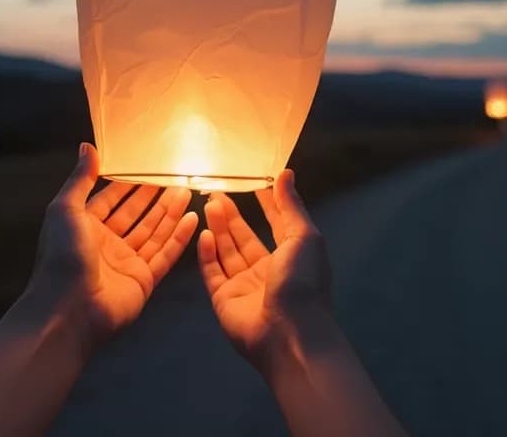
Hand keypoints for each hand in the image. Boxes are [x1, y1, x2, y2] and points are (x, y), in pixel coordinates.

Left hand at [28, 143, 197, 344]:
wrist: (69, 309)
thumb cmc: (63, 255)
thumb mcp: (65, 210)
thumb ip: (80, 179)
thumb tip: (88, 146)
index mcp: (85, 226)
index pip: (111, 199)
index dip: (129, 184)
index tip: (149, 166)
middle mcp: (107, 243)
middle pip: (136, 215)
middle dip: (155, 197)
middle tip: (176, 177)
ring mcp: (127, 262)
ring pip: (153, 233)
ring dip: (170, 213)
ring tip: (188, 192)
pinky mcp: (144, 280)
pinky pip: (165, 255)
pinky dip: (178, 238)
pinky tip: (192, 220)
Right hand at [197, 170, 332, 369]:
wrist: (289, 332)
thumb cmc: (303, 281)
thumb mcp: (304, 236)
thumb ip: (292, 205)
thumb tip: (286, 173)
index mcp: (292, 256)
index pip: (276, 224)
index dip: (265, 203)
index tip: (251, 182)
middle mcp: (268, 270)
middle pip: (245, 237)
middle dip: (232, 215)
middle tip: (215, 192)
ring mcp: (245, 285)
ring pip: (227, 251)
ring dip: (218, 228)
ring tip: (208, 204)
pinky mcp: (224, 299)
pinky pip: (212, 272)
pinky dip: (206, 253)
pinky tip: (202, 234)